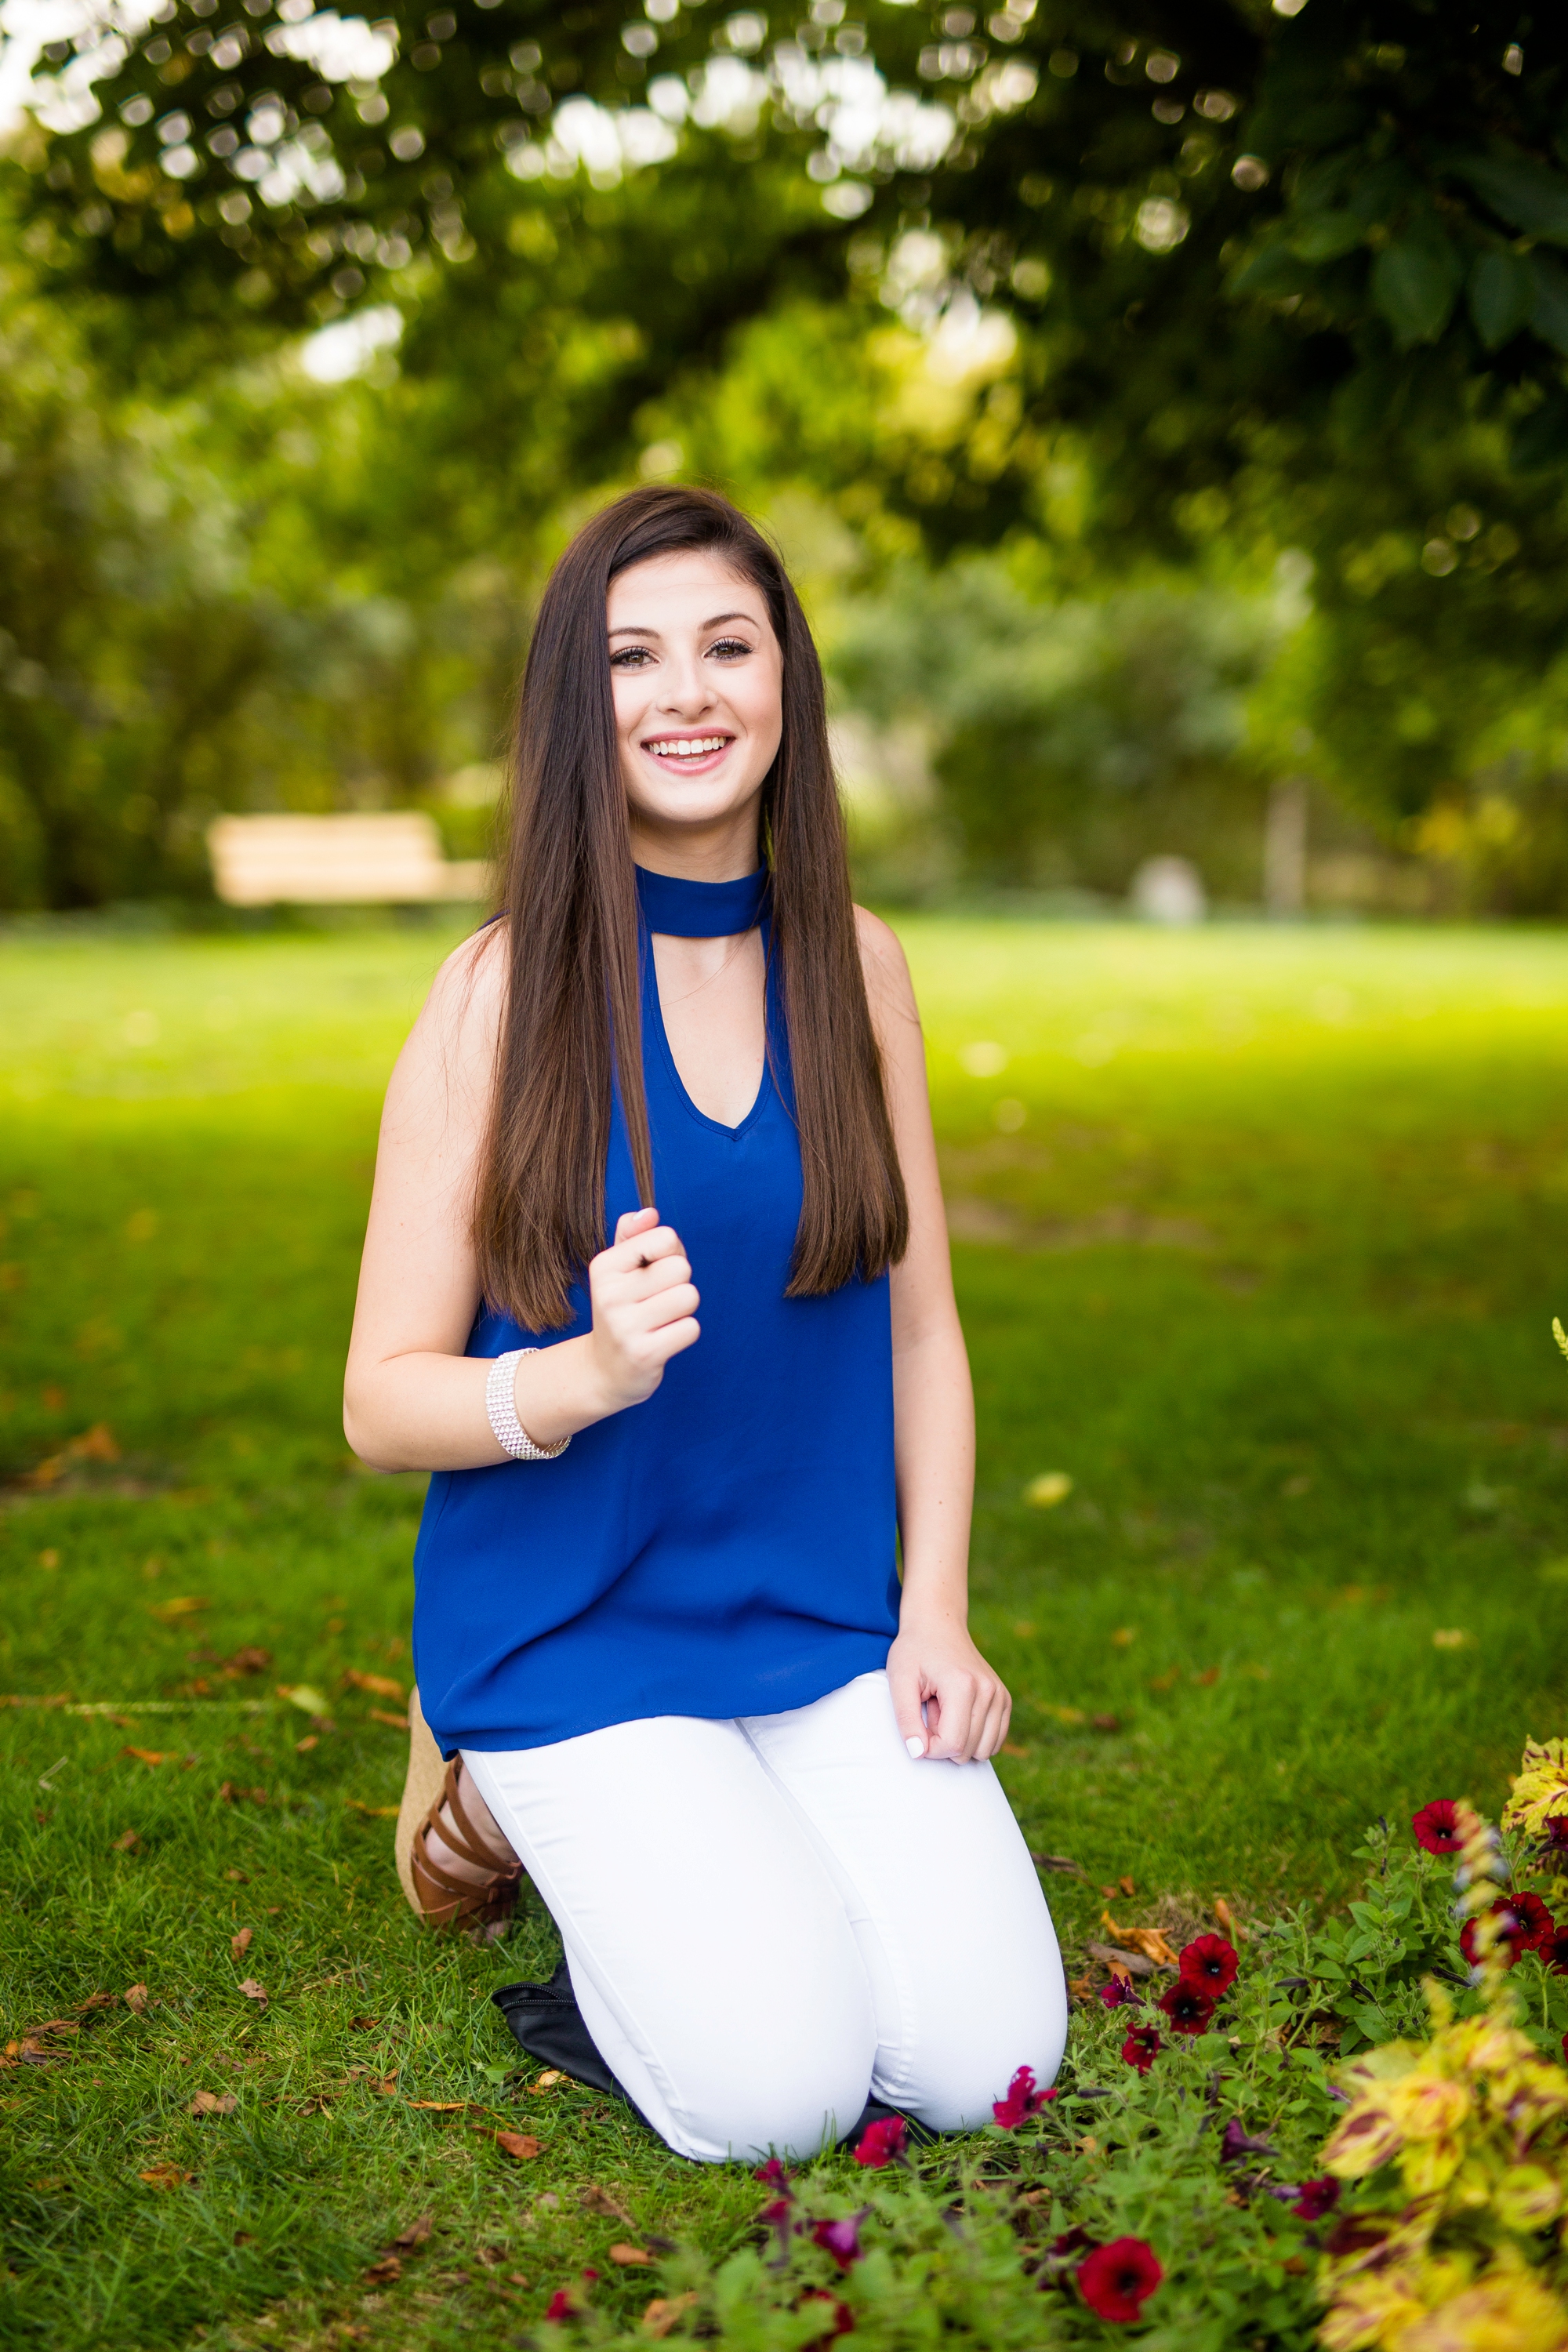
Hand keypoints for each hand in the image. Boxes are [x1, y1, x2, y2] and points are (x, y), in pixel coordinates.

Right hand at [583, 1205, 700, 1415]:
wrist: (603, 1370)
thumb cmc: (622, 1311)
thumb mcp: (618, 1271)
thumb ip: (633, 1237)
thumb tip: (649, 1213)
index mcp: (604, 1266)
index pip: (664, 1237)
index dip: (672, 1252)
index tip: (655, 1271)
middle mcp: (610, 1294)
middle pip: (681, 1268)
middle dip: (679, 1283)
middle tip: (659, 1300)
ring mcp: (626, 1326)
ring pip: (689, 1297)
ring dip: (684, 1309)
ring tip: (661, 1320)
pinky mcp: (644, 1354)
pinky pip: (691, 1328)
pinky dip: (684, 1333)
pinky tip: (663, 1339)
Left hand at [886, 1614, 1009, 1762]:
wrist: (938, 1625)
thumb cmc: (914, 1651)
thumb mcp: (899, 1681)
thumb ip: (906, 1719)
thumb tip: (918, 1753)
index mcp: (963, 1685)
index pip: (952, 1744)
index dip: (930, 1747)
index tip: (917, 1727)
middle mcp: (989, 1691)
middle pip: (968, 1751)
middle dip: (943, 1740)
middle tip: (932, 1709)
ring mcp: (1000, 1695)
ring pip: (983, 1752)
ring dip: (959, 1739)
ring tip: (945, 1709)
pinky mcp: (1004, 1700)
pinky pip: (994, 1742)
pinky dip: (974, 1738)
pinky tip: (959, 1713)